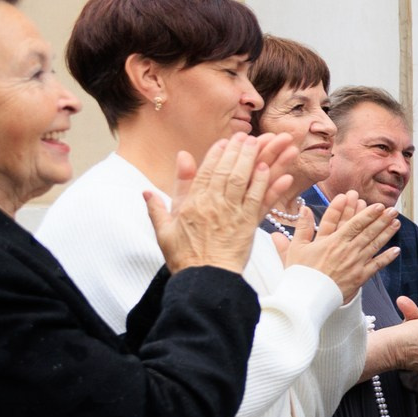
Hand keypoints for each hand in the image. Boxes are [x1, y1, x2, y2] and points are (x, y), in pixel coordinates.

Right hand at [149, 132, 301, 273]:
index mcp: (193, 204)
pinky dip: (266, 184)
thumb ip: (158, 207)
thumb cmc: (184, 258)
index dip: (216, 154)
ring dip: (253, 160)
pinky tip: (271, 171)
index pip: (206, 172)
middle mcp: (214, 205)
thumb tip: (146, 190)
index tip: (224, 141)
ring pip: (244, 180)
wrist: (205, 280)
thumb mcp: (164, 230)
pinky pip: (260, 200)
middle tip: (246, 136)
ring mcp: (233, 214)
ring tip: (262, 144)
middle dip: (237, 151)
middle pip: (227, 171)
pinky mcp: (249, 225)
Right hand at [274, 191, 399, 302]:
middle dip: (381, 218)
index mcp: (333, 241)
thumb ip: (302, 227)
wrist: (307, 297)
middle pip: (367, 231)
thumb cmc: (300, 273)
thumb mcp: (297, 247)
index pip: (353, 222)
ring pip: (374, 244)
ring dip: (387, 232)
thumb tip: (303, 209)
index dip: (366, 212)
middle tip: (391, 209)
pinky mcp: (360, 277)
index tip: (376, 204)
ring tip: (396, 222)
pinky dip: (387, 257)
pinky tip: (396, 250)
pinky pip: (377, 265)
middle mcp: (347, 249)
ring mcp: (356, 263)